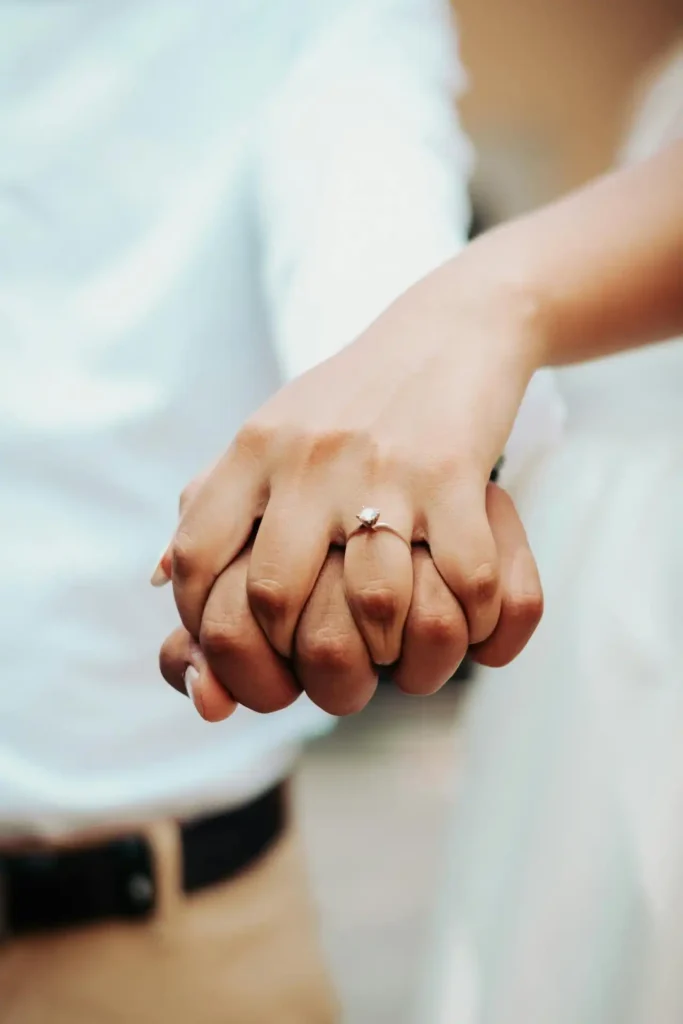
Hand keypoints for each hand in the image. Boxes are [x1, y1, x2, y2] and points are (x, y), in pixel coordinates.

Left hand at [154, 250, 543, 667]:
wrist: (447, 330)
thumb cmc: (352, 398)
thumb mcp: (269, 433)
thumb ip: (212, 501)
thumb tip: (160, 580)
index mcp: (256, 450)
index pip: (196, 559)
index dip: (205, 627)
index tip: (240, 656)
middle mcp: (309, 458)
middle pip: (272, 596)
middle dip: (293, 659)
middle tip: (326, 676)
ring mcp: (384, 467)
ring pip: (372, 601)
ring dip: (387, 649)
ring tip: (399, 655)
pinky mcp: (456, 472)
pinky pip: (463, 577)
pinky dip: (469, 620)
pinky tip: (468, 622)